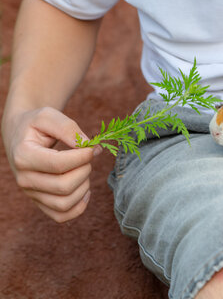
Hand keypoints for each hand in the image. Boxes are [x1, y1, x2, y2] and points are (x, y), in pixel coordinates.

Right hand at [3, 107, 100, 221]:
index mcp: (23, 156)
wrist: (20, 135)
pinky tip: (84, 189)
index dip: (82, 157)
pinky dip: (79, 207)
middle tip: (87, 157)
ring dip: (84, 187)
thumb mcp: (49, 116)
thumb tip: (88, 146)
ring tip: (84, 170)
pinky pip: (61, 216)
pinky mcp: (39, 202)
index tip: (92, 147)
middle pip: (64, 186)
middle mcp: (24, 179)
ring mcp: (31, 193)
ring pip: (64, 204)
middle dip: (85, 170)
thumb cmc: (36, 124)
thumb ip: (68, 128)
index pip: (58, 165)